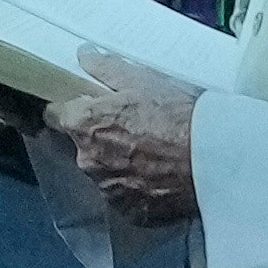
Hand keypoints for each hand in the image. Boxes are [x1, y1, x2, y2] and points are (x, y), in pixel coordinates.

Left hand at [56, 66, 200, 218]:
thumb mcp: (143, 79)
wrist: (212, 161)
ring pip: (103, 172)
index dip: (71, 108)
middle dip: (100, 137)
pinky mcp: (129, 212)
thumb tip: (83, 55)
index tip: (88, 106)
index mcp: (83, 125)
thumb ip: (106, 68)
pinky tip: (158, 176)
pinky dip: (136, 187)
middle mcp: (87, 161)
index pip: (55, 115)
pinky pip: (125, 196)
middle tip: (133, 128)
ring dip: (117, 164)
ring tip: (150, 154)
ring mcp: (107, 190)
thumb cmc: (176, 113)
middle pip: (81, 145)